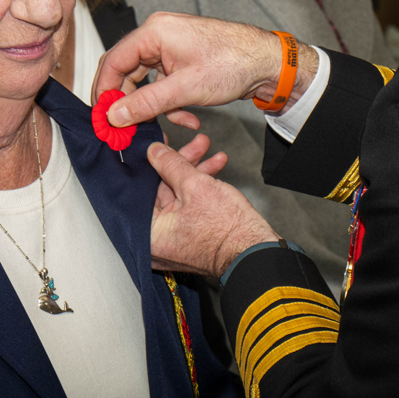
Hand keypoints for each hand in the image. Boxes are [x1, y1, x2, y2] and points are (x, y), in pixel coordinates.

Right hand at [92, 12, 318, 128]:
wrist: (268, 62)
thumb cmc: (233, 63)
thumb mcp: (184, 88)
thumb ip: (146, 102)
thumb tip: (115, 115)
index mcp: (154, 31)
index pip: (114, 61)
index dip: (104, 91)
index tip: (102, 118)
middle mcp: (159, 34)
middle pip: (127, 71)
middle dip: (129, 103)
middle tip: (125, 129)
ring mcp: (171, 46)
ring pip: (147, 81)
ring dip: (153, 107)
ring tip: (161, 128)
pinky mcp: (182, 59)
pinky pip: (164, 83)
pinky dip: (170, 103)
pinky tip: (188, 120)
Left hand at [146, 141, 278, 276]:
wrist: (256, 252)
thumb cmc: (227, 231)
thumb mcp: (196, 185)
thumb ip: (171, 164)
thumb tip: (156, 151)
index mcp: (148, 234)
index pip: (142, 189)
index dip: (155, 161)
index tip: (162, 145)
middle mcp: (156, 242)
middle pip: (162, 192)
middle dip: (182, 165)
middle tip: (195, 147)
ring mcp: (173, 242)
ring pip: (178, 198)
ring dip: (195, 174)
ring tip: (213, 156)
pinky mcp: (189, 240)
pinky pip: (188, 210)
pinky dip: (200, 192)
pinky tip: (215, 172)